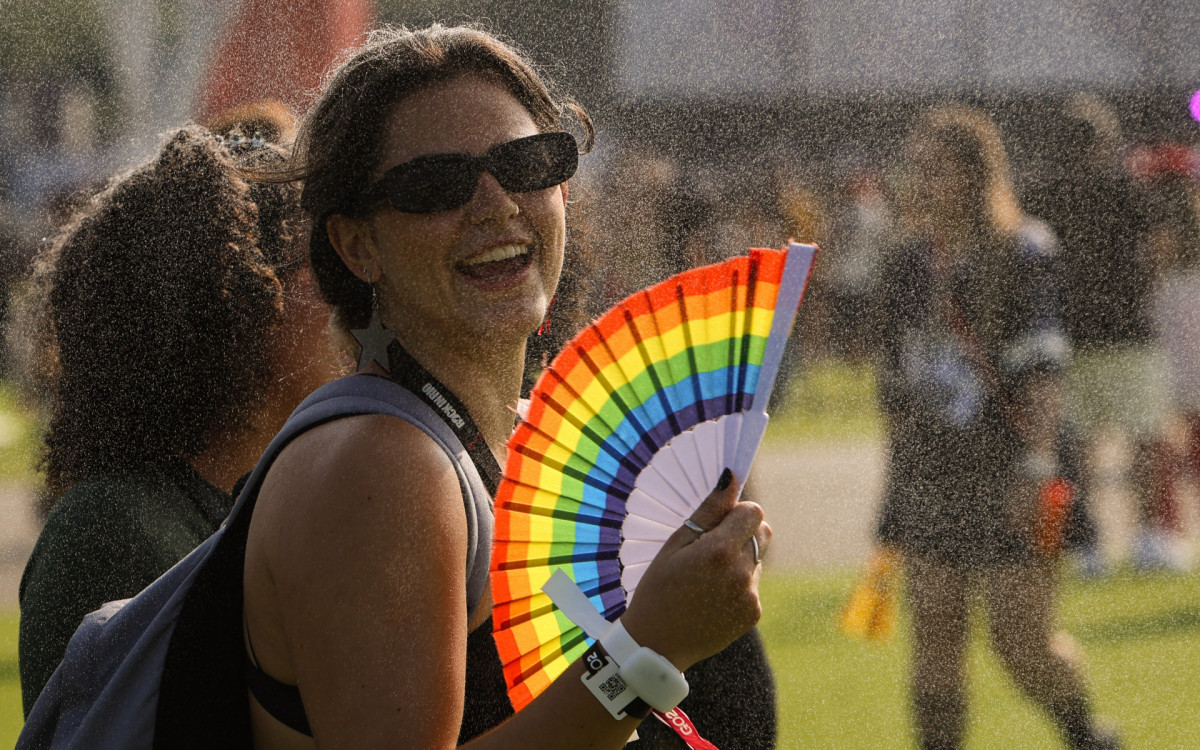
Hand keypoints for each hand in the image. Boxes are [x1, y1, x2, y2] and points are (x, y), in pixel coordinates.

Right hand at [620, 469, 771, 670]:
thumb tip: (731, 478)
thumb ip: (707, 511)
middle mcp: (741, 572)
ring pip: (757, 558)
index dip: (735, 512)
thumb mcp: (675, 545)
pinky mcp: (753, 613)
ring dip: (739, 558)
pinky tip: (710, 596)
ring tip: (706, 577)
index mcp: (719, 551)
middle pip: (763, 532)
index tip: (715, 523)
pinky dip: (738, 583)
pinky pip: (752, 584)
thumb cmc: (657, 589)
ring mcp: (750, 595)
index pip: (753, 511)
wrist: (656, 645)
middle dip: (743, 531)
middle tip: (711, 546)